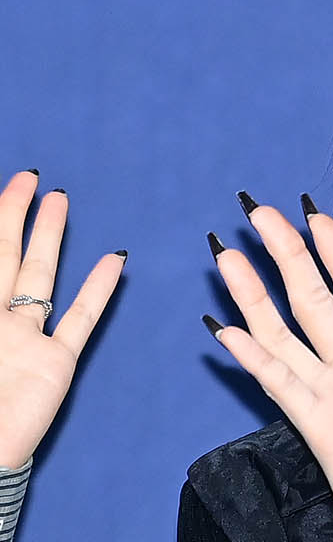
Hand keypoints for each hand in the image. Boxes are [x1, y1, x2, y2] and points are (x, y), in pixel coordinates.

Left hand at [0, 170, 126, 470]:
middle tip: (27, 178)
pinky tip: (112, 261)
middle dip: (13, 214)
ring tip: (59, 201)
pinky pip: (80, 319)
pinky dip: (97, 289)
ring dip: (48, 237)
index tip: (0, 189)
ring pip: (39, 276)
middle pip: (5, 255)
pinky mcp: (56, 363)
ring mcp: (27, 339)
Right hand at [204, 195, 332, 541]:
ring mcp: (332, 398)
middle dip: (286, 257)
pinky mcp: (319, 428)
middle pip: (313, 302)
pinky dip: (255, 356)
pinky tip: (229, 329)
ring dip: (256, 296)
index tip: (316, 215)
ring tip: (227, 256)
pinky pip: (282, 384)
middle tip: (258, 212)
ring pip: (286, 335)